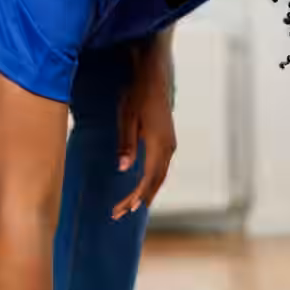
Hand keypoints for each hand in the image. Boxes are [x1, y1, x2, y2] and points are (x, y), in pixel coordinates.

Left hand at [112, 39, 176, 220]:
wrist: (154, 76)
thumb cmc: (137, 94)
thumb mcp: (127, 118)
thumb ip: (127, 144)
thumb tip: (124, 168)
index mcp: (159, 144)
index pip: (148, 178)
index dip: (136, 196)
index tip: (124, 209)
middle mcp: (168, 147)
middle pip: (155, 181)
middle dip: (138, 199)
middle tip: (120, 213)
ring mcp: (170, 144)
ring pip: (159, 176)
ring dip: (145, 192)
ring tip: (130, 206)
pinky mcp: (167, 140)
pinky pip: (161, 167)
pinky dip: (151, 180)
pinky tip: (141, 186)